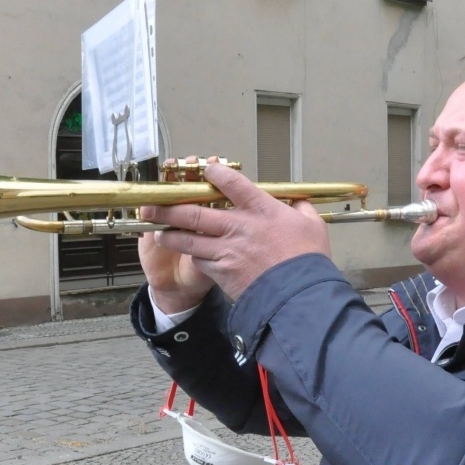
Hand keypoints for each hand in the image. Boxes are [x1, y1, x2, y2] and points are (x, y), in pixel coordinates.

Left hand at [140, 161, 330, 301]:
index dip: (213, 173)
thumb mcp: (311, 225)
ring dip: (171, 234)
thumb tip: (299, 202)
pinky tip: (189, 254)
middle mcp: (238, 225)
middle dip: (170, 207)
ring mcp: (227, 249)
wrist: (300, 294)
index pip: (230, 183)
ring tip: (159, 232)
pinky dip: (193, 256)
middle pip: (195, 211)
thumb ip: (301, 208)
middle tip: (153, 203)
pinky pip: (199, 260)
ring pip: (188, 238)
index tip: (205, 170)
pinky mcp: (222, 271)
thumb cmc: (308, 260)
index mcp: (261, 209)